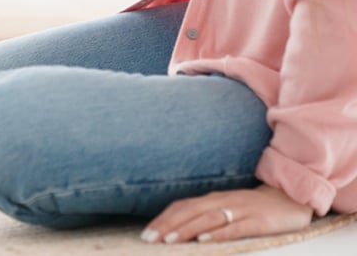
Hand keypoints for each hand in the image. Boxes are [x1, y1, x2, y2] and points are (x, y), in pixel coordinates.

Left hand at [142, 185, 312, 243]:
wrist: (291, 199)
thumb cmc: (253, 208)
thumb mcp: (225, 208)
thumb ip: (205, 215)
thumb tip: (177, 228)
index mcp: (212, 199)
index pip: (182, 207)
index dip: (163, 219)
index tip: (146, 233)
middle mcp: (223, 201)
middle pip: (190, 212)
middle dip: (168, 225)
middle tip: (150, 239)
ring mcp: (242, 210)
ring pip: (208, 219)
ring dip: (187, 229)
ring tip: (169, 240)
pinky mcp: (260, 221)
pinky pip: (236, 227)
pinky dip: (219, 233)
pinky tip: (205, 240)